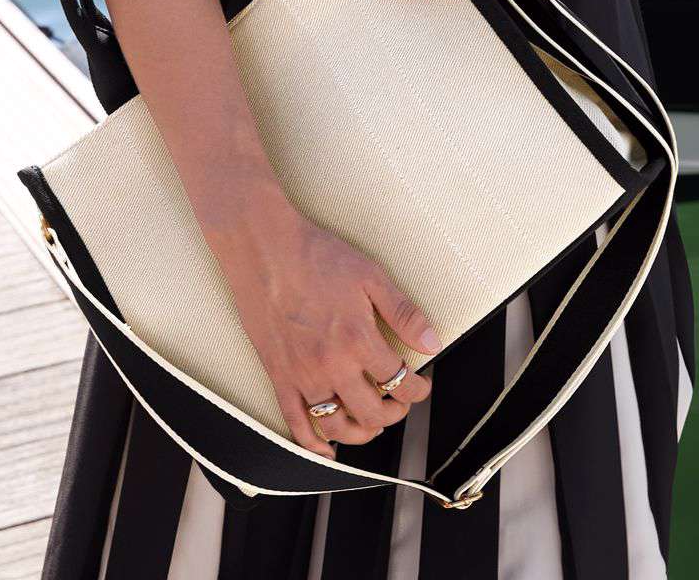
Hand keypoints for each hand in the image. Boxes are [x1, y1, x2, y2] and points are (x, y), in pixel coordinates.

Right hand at [210, 207, 438, 459]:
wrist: (265, 248)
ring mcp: (302, 374)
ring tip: (371, 422)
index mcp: (358, 338)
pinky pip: (295, 424)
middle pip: (372, 413)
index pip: (399, 382)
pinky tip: (327, 451)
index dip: (418, 390)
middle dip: (395, 413)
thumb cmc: (316, 255)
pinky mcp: (277, 376)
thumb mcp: (370, 275)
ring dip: (361, 433)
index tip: (420, 385)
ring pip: (337, 428)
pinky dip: (313, 446)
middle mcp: (331, 364)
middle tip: (400, 403)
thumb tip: (433, 342)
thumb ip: (404, 312)